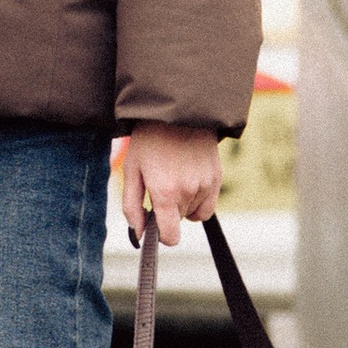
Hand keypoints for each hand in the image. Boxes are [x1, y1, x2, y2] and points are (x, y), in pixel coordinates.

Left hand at [121, 123, 221, 247]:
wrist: (177, 111)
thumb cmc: (149, 140)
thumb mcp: (131, 170)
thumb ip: (132, 206)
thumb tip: (139, 235)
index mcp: (165, 192)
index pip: (171, 236)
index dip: (161, 236)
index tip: (154, 224)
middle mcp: (188, 191)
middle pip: (178, 221)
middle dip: (167, 210)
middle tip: (159, 184)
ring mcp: (205, 184)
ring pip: (192, 212)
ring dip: (182, 203)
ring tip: (174, 176)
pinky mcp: (216, 177)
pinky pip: (208, 206)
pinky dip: (198, 201)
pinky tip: (189, 183)